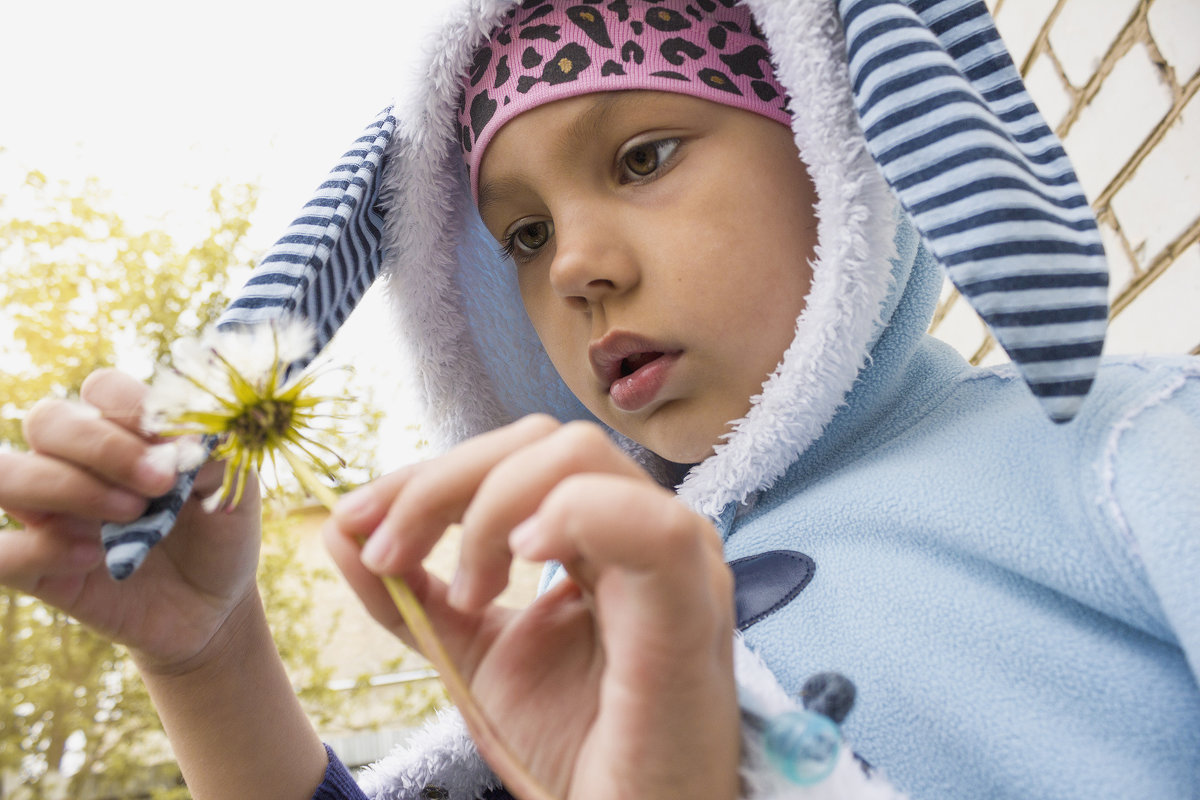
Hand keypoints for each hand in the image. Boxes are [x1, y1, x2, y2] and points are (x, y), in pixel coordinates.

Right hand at [0, 369, 263, 674]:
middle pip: (47, 420)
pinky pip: (0, 551)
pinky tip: (94, 558)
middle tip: (160, 485)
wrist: (215, 605)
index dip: (130, 406)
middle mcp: (76, 464)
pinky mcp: (38, 569)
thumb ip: (213, 453)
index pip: (101, 389)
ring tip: (131, 515)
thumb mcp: (234, 488)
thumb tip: (182, 437)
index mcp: (125, 433)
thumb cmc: (219, 533)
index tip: (177, 446)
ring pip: (6, 475)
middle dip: (103, 446)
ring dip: (67, 487)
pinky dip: (40, 549)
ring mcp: (51, 514)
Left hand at [325, 415, 739, 799]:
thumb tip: (341, 531)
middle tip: (388, 551)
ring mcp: (675, 561)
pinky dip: (574, 518)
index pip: (514, 458)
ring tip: (465, 593)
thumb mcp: (470, 654)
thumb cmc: (570, 749)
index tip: (354, 522)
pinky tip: (523, 557)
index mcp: (599, 536)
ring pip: (580, 458)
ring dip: (492, 505)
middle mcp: (640, 531)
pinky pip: (647, 526)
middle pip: (541, 442)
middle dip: (444, 482)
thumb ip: (413, 594)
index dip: (427, 476)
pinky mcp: (691, 607)